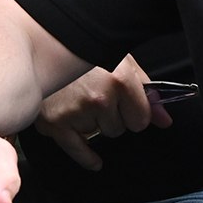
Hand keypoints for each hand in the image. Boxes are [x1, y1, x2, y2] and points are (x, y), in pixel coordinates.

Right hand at [32, 54, 170, 170]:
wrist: (38, 42)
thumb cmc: (80, 48)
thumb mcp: (120, 60)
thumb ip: (146, 91)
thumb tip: (164, 120)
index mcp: (119, 79)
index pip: (141, 119)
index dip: (134, 112)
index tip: (125, 104)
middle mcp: (98, 97)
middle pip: (119, 129)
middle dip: (111, 117)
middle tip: (94, 94)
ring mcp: (75, 111)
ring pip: (97, 135)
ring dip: (91, 123)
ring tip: (77, 97)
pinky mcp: (53, 122)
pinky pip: (77, 150)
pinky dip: (86, 157)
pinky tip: (95, 161)